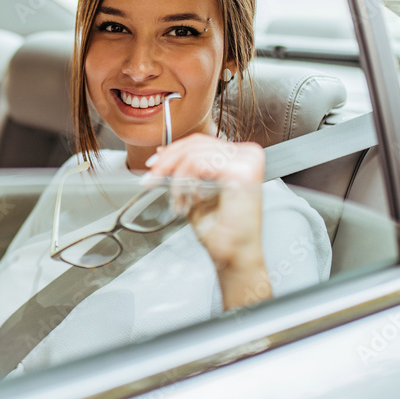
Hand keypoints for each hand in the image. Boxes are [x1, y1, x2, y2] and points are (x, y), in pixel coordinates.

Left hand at [145, 134, 270, 308]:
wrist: (234, 256)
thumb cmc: (222, 231)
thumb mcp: (197, 191)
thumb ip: (187, 170)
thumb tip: (164, 155)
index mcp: (241, 157)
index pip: (201, 142)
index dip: (174, 150)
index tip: (155, 163)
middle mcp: (248, 155)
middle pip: (196, 144)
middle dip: (167, 162)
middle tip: (151, 178)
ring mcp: (247, 161)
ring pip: (193, 153)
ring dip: (175, 178)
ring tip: (175, 200)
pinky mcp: (241, 172)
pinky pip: (198, 164)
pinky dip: (184, 182)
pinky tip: (185, 201)